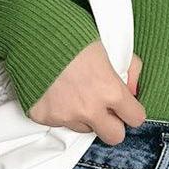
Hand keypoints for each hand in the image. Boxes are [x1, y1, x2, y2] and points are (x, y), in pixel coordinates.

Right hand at [28, 40, 145, 144]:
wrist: (32, 32)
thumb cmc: (72, 33)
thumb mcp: (110, 45)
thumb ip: (129, 69)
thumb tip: (133, 91)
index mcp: (109, 90)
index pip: (136, 118)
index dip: (132, 111)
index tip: (127, 106)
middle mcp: (88, 109)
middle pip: (114, 136)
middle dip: (113, 124)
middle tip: (106, 109)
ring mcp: (64, 116)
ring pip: (84, 129)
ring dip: (84, 116)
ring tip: (75, 91)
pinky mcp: (42, 117)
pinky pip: (58, 122)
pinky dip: (59, 110)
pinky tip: (56, 90)